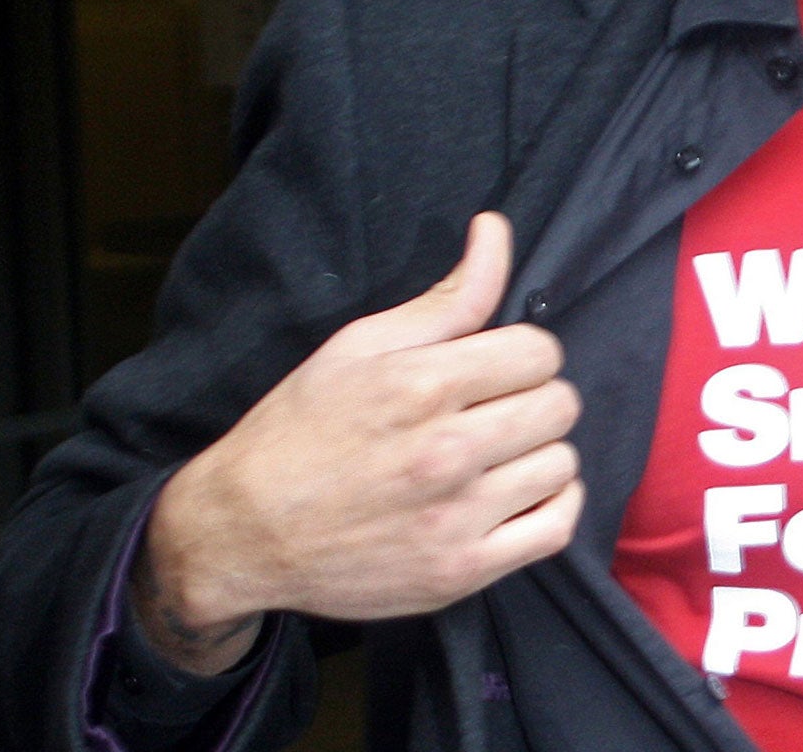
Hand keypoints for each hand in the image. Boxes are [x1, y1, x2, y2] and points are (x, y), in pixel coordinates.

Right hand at [133, 212, 584, 674]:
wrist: (240, 533)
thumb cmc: (299, 430)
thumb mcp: (359, 346)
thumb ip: (447, 296)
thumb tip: (495, 230)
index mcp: (421, 386)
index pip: (540, 351)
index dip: (522, 354)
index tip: (493, 370)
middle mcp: (445, 452)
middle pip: (558, 404)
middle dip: (532, 398)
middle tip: (492, 411)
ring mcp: (456, 518)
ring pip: (561, 463)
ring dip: (537, 453)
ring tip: (495, 455)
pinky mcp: (461, 572)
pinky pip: (557, 527)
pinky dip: (553, 506)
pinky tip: (520, 492)